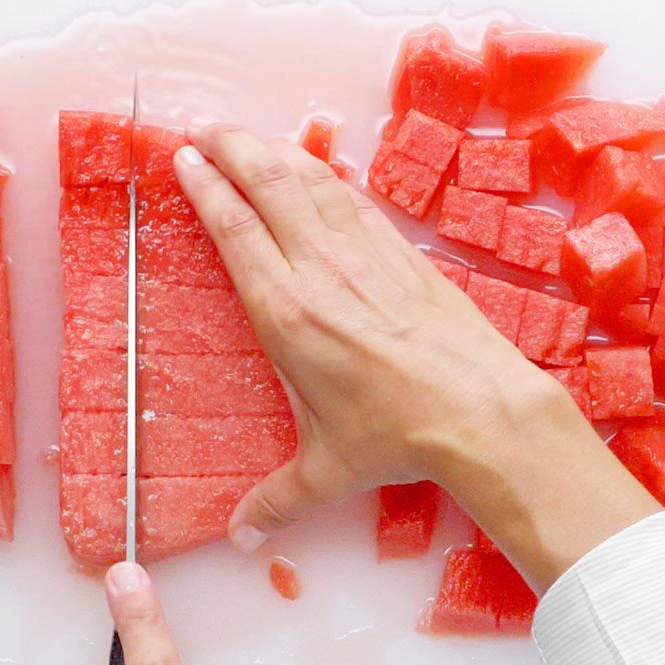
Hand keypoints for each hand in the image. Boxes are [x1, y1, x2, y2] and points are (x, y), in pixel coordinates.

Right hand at [174, 125, 655, 587]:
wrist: (481, 411)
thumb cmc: (397, 436)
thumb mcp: (325, 471)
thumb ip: (276, 499)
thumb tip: (242, 535)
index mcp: (286, 313)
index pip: (234, 230)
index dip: (205, 186)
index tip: (183, 159)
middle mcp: (321, 270)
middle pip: (267, 183)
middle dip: (231, 146)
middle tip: (203, 129)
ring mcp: (365, 254)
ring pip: (311, 180)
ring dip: (274, 150)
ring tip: (247, 136)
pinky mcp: (402, 253)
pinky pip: (353, 198)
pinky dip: (325, 173)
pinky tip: (315, 165)